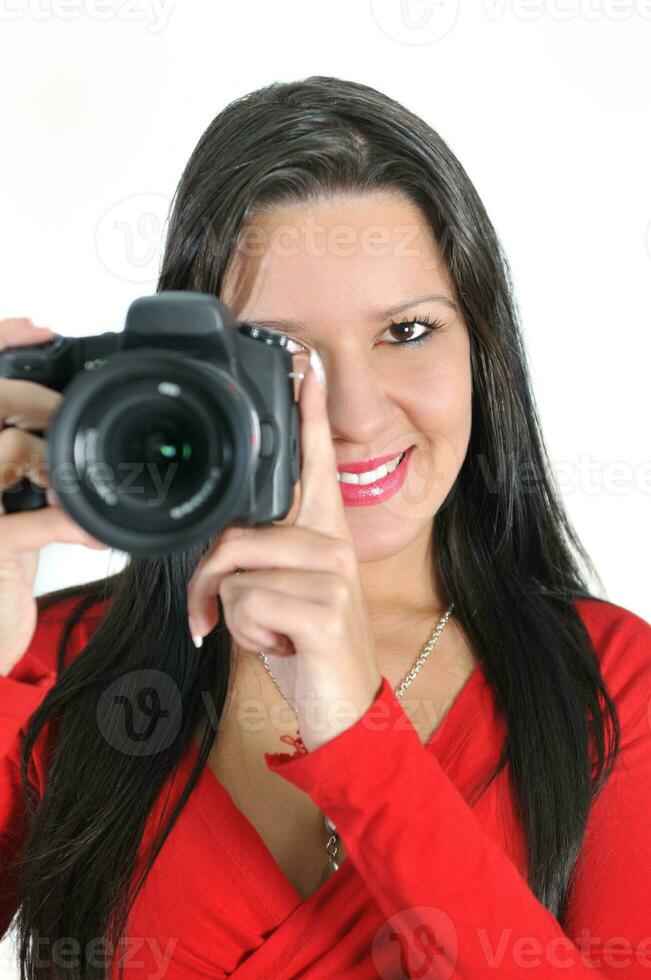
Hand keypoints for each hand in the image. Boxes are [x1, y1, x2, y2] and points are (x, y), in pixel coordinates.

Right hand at [0, 317, 108, 675]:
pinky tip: (93, 535)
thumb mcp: (11, 507)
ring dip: (53, 465)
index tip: (38, 328)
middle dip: (36, 401)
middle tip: (69, 418)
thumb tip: (66, 435)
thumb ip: (26, 466)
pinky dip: (70, 524)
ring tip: (69, 490)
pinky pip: (27, 522)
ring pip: (6, 450)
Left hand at [186, 351, 382, 751]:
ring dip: (231, 616)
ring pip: (234, 573)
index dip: (309, 411)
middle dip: (210, 583)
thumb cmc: (305, 645)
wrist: (343, 707)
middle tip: (222, 616)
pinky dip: (246, 635)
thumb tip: (218, 546)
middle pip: (234, 534)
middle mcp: (332, 542)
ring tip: (270, 632)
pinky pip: (245, 602)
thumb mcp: (274, 595)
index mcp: (321, 532)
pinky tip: (283, 645)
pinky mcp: (325, 607)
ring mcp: (333, 572)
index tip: (308, 365)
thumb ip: (256, 557)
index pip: (315, 461)